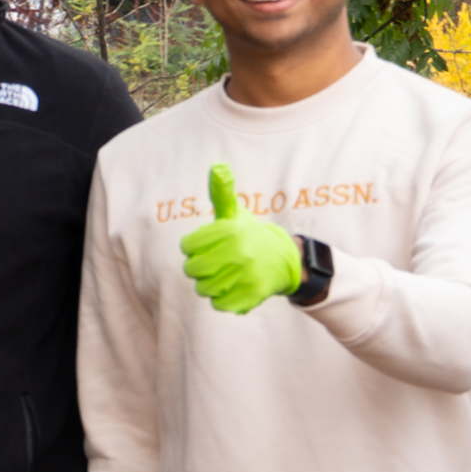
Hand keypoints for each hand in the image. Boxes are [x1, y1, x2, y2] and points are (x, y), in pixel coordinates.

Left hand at [178, 164, 297, 315]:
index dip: (193, 246)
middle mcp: (239, 254)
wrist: (284, 260)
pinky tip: (234, 286)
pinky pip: (218, 304)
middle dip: (199, 266)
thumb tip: (217, 167)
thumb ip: (222, 193)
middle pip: (191, 269)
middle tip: (215, 261)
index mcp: (231, 232)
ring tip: (225, 273)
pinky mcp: (250, 297)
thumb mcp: (235, 214)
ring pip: (202, 289)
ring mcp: (245, 277)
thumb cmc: (248, 235)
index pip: (186, 246)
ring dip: (210, 283)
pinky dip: (223, 298)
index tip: (206, 244)